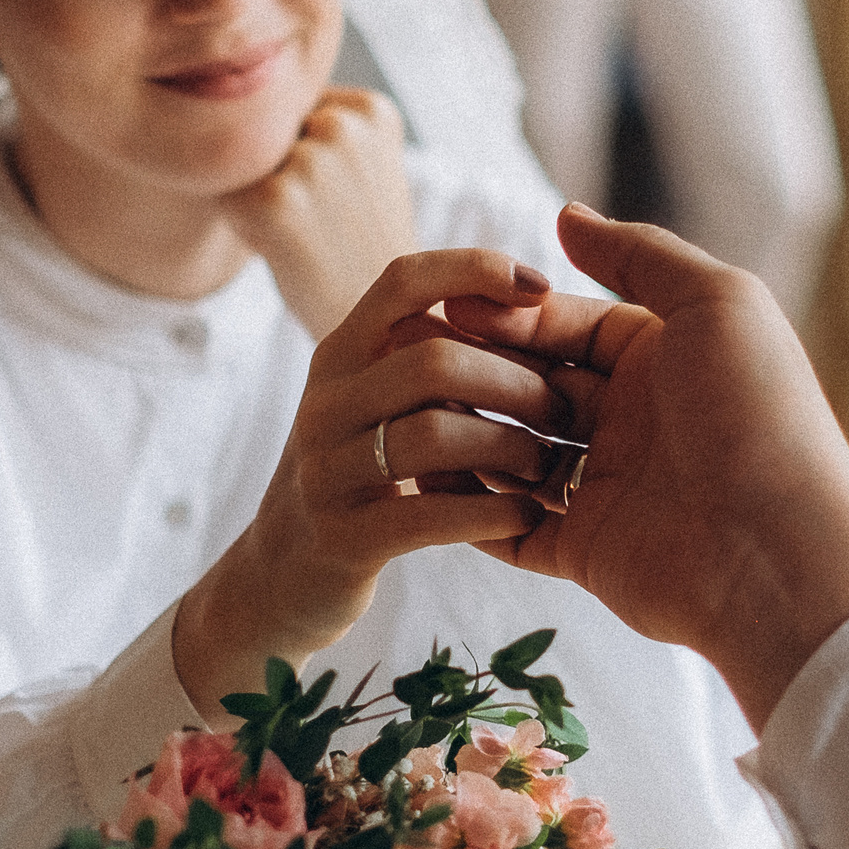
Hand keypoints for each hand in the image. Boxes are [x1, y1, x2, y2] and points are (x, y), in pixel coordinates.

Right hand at [172, 251, 566, 721]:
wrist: (284, 578)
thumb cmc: (362, 475)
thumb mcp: (375, 399)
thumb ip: (425, 350)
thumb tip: (521, 297)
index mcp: (342, 354)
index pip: (403, 281)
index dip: (474, 270)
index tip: (542, 286)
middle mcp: (327, 402)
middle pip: (432, 359)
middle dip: (515, 380)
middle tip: (564, 408)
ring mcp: (328, 472)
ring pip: (435, 434)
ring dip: (511, 447)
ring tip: (548, 464)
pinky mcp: (344, 539)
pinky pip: (431, 515)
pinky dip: (494, 512)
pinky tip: (531, 515)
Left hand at [226, 88, 415, 339]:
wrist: (376, 321)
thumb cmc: (359, 241)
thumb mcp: (364, 162)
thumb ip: (318, 118)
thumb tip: (225, 88)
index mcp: (371, 109)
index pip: (292, 103)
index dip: (300, 150)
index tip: (338, 193)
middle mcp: (344, 124)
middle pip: (264, 127)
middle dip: (275, 166)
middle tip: (318, 219)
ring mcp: (311, 161)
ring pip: (242, 159)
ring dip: (255, 193)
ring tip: (303, 232)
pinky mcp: (274, 201)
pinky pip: (224, 193)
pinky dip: (241, 223)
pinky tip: (283, 247)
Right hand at [443, 207, 848, 730]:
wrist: (778, 552)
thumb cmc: (757, 416)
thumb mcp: (717, 304)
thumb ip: (640, 254)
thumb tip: (566, 213)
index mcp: (663, 358)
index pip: (566, 323)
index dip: (511, 315)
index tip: (454, 307)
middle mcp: (633, 420)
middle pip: (534, 382)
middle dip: (484, 368)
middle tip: (422, 357)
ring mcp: (606, 486)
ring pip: (513, 450)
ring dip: (471, 431)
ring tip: (417, 411)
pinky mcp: (583, 550)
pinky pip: (508, 524)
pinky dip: (472, 504)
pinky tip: (427, 473)